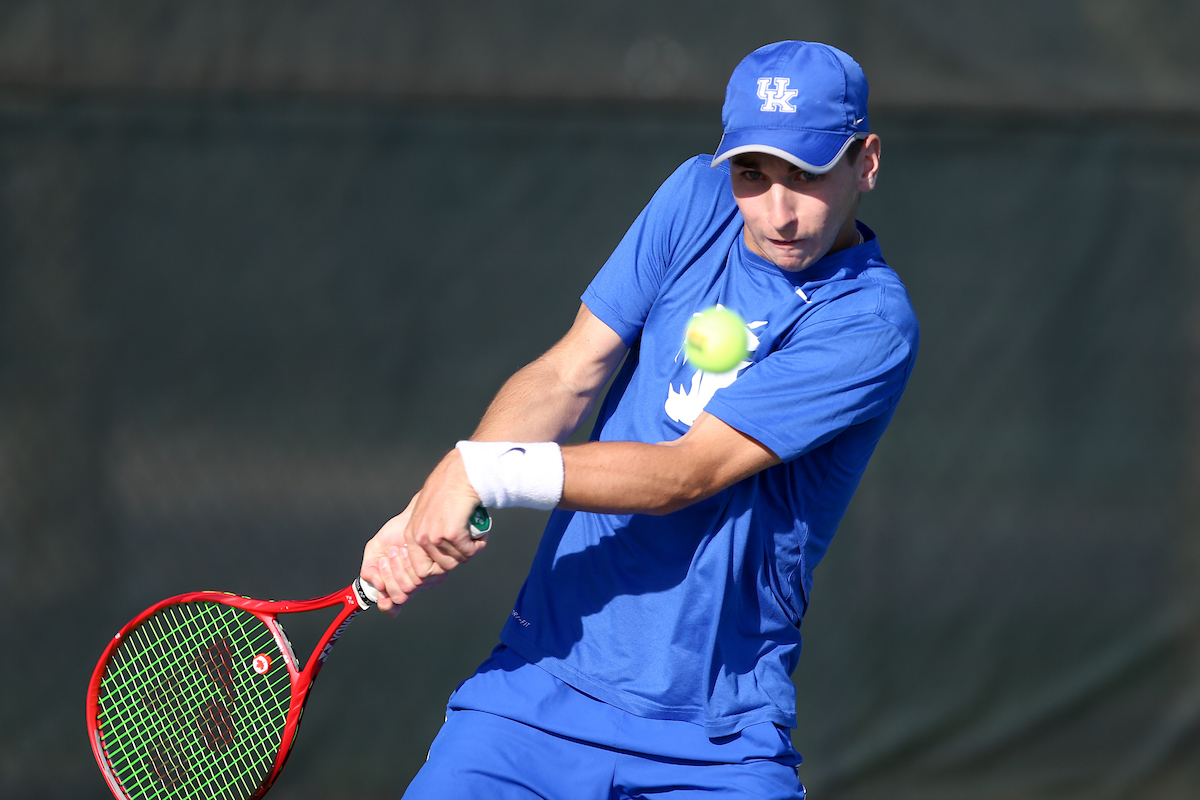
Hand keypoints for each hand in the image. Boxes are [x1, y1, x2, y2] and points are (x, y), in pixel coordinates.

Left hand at [359, 450, 487, 614]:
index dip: (440, 567)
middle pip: (442, 568)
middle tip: (467, 546)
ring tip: (475, 536)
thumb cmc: (448, 489)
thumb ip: (428, 532)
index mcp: (412, 534)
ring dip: (470, 551)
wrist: (460, 474)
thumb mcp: (428, 513)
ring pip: (457, 561)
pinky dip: (479, 545)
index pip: (421, 569)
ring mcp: (435, 536)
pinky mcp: (452, 534)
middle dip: (458, 559)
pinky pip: (469, 551)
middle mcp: (420, 537)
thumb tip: (439, 554)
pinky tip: (480, 533)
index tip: (452, 556)